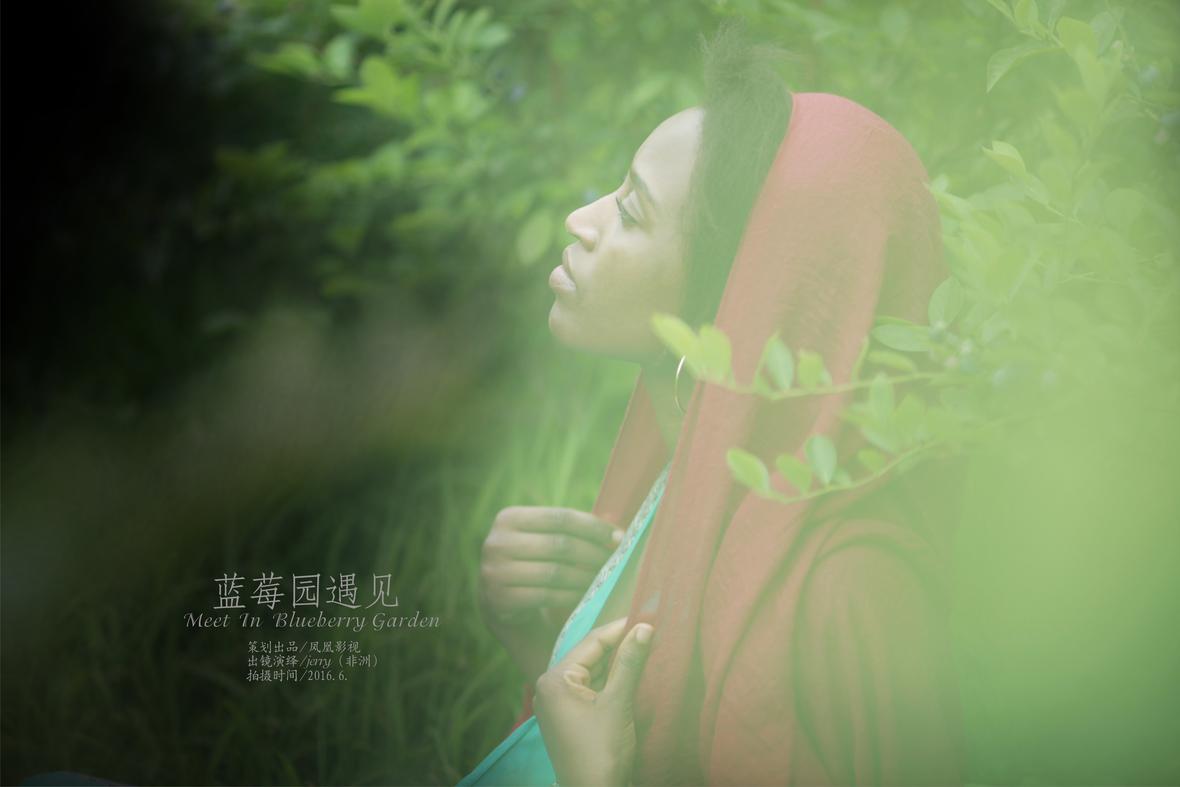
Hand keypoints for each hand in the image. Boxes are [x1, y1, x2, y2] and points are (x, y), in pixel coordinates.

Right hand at [478, 506, 622, 679]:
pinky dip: (571, 596)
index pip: (561, 518)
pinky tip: (586, 596)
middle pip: (560, 545)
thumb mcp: (544, 539)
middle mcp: (496, 542)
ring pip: (555, 572)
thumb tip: (619, 530)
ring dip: (586, 578)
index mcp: (509, 517)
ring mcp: (494, 572)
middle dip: (594, 554)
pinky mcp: (499, 599)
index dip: (594, 527)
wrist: (500, 600)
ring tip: (605, 580)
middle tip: (616, 563)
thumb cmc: (533, 561)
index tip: (620, 538)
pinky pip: (545, 596)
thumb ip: (573, 529)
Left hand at [533, 616, 653, 786]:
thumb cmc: (601, 752)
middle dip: (620, 645)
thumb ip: (629, 663)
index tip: (648, 614)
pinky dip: (613, 681)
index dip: (620, 628)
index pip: (591, 642)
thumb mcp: (617, 704)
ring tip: (647, 646)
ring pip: (594, 672)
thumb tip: (644, 627)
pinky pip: (593, 688)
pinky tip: (635, 672)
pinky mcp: (571, 716)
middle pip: (591, 656)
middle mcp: (551, 687)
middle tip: (651, 629)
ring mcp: (560, 703)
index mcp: (555, 680)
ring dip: (619, 663)